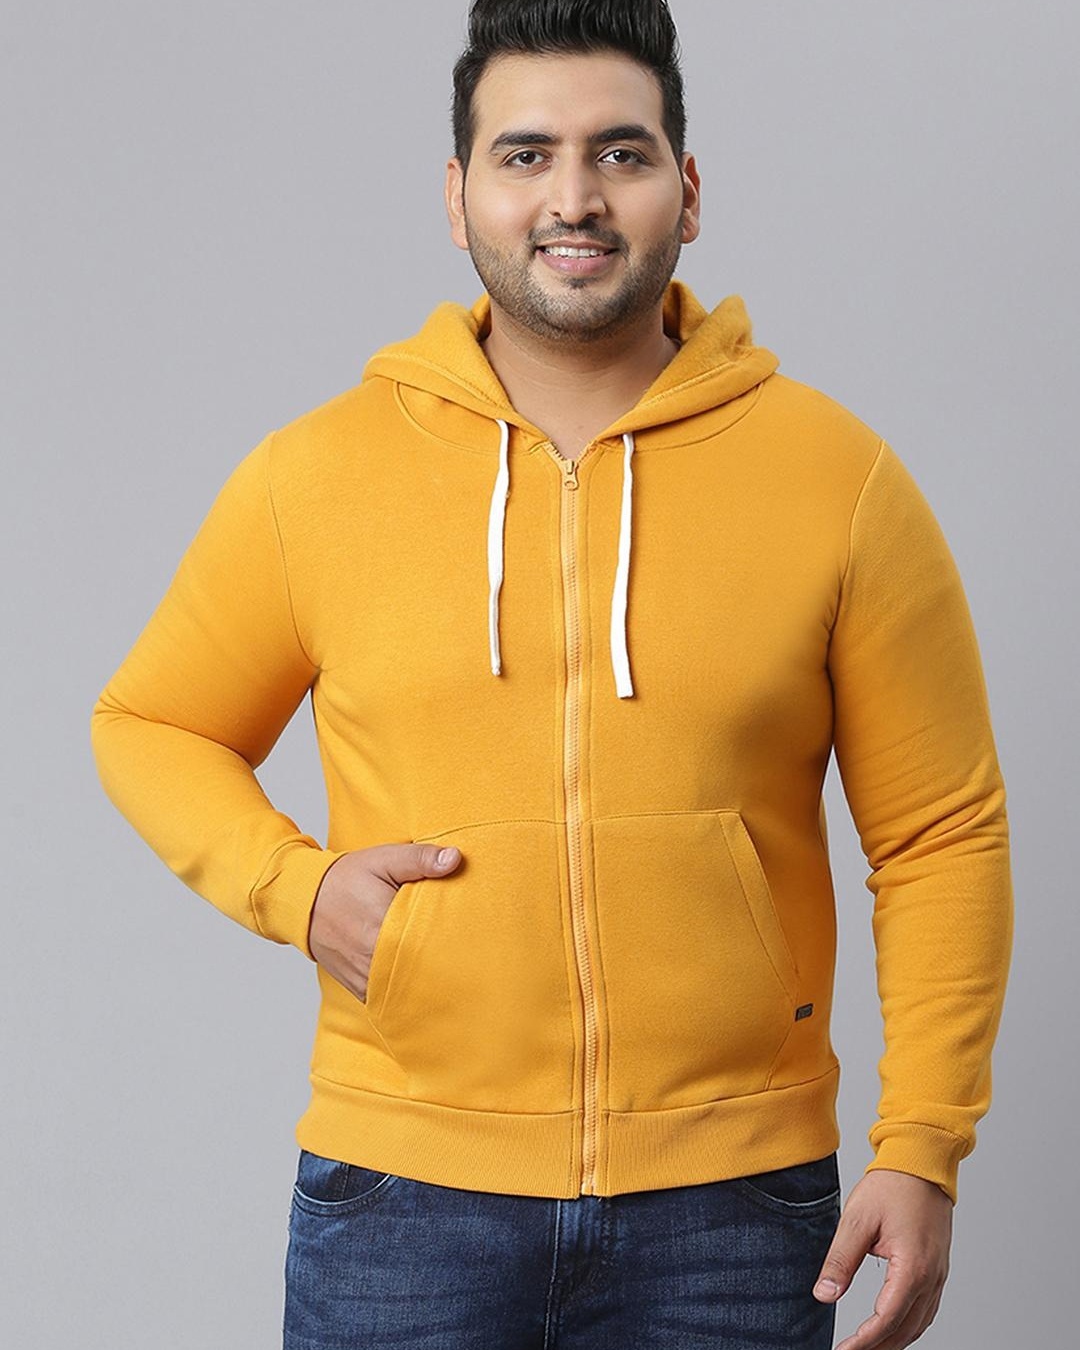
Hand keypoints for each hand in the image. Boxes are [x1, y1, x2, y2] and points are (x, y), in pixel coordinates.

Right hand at [308, 842, 462, 1000]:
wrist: (306, 901)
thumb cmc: (347, 878)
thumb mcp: (384, 859)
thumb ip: (420, 859)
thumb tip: (455, 858)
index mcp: (384, 927)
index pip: (431, 945)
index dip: (454, 945)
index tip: (473, 942)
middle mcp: (374, 960)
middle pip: (424, 973)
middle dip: (447, 968)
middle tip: (471, 961)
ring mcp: (367, 979)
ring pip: (408, 992)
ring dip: (429, 984)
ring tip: (454, 976)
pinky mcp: (362, 989)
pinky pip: (392, 1000)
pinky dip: (408, 993)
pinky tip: (426, 983)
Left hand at [813, 1168, 953, 1349]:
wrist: (921, 1161)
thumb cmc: (891, 1186)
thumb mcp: (857, 1220)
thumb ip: (841, 1261)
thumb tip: (824, 1294)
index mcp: (912, 1268)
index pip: (886, 1319)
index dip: (864, 1340)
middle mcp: (931, 1277)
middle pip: (905, 1329)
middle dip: (878, 1346)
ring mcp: (939, 1274)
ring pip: (919, 1323)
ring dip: (894, 1339)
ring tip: (868, 1346)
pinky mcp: (938, 1268)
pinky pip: (927, 1309)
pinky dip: (908, 1324)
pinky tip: (892, 1326)